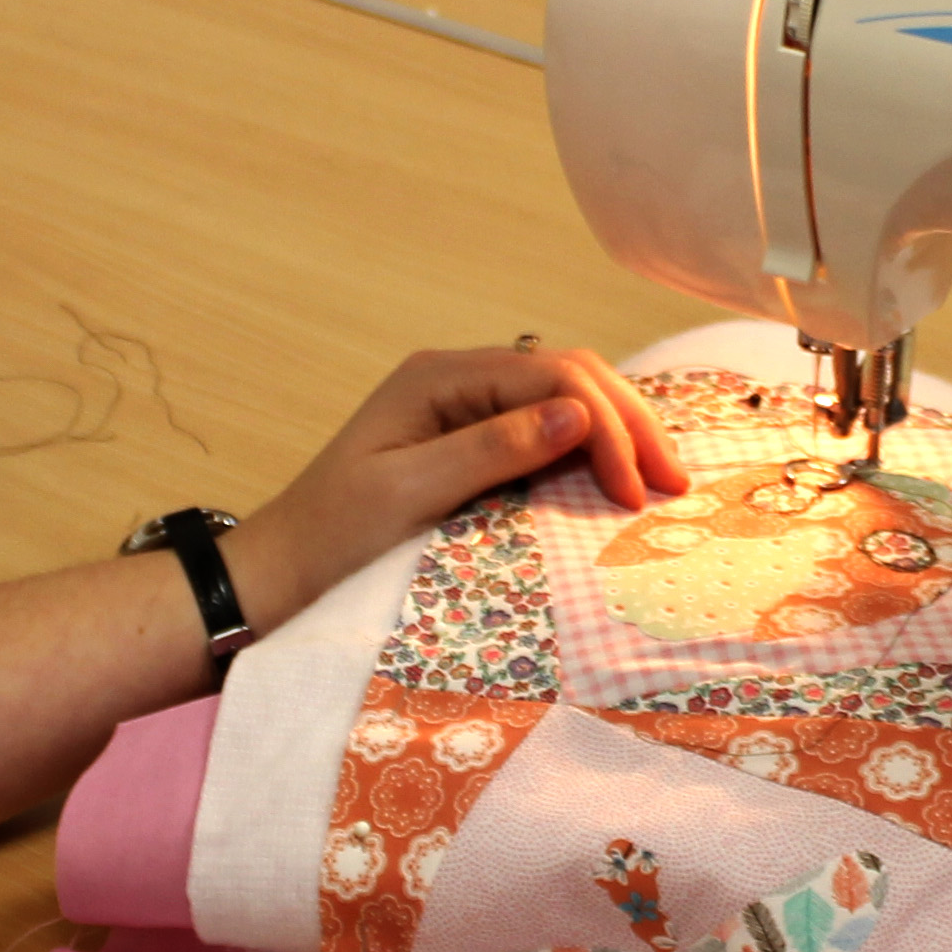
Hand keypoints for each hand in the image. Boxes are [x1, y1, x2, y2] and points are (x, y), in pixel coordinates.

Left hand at [222, 344, 683, 641]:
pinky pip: (547, 433)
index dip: (606, 425)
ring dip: (617, 434)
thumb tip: (578, 413)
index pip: (552, 376)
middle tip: (674, 486)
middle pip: (569, 376)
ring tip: (660, 484)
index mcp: (438, 377)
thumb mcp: (409, 495)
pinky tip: (619, 480)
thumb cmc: (330, 539)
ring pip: (566, 400)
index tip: (634, 491)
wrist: (278, 576)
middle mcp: (457, 381)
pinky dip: (591, 453)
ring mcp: (466, 410)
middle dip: (627, 423)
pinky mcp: (472, 446)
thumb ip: (492, 450)